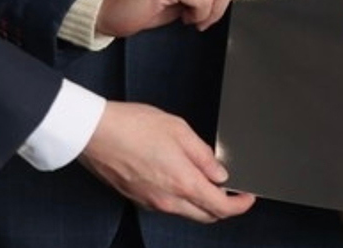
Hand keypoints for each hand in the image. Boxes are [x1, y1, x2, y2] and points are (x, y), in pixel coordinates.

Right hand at [77, 101, 254, 223]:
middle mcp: (167, 200)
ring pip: (186, 212)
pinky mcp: (137, 198)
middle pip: (206, 215)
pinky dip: (182, 198)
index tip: (247, 197)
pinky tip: (179, 177)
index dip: (240, 205)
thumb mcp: (180, 130)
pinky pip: (168, 206)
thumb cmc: (132, 126)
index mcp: (183, 183)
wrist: (95, 133)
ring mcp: (151, 202)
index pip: (221, 207)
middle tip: (231, 190)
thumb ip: (204, 155)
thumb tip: (220, 173)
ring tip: (205, 178)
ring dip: (201, 202)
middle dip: (223, 206)